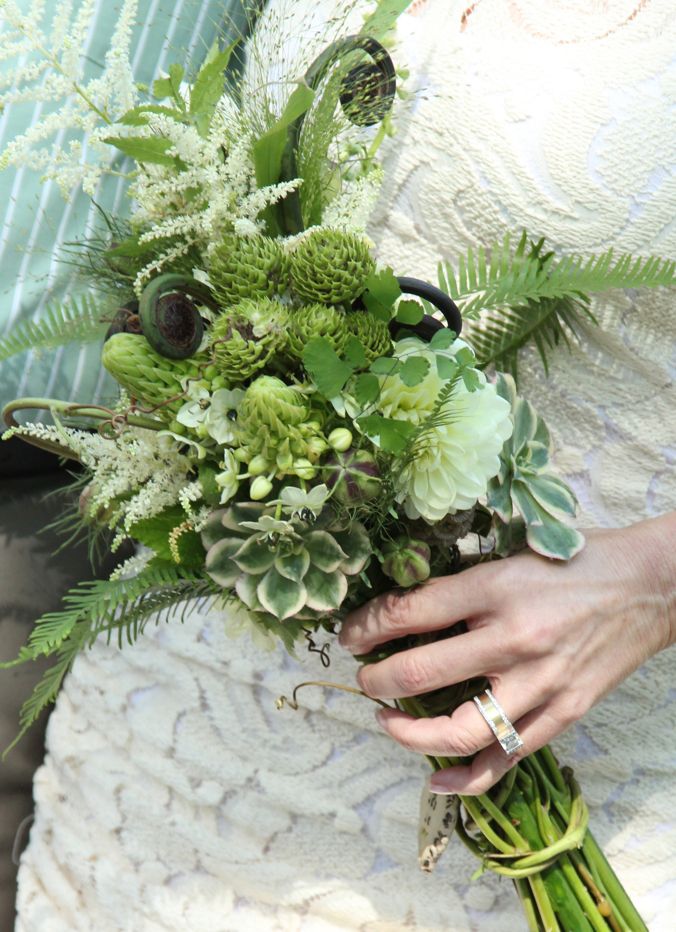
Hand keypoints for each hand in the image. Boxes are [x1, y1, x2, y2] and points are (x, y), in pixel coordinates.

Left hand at [339, 513, 675, 795]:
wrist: (650, 586)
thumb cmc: (575, 561)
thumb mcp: (511, 554)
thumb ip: (461, 584)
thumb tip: (401, 609)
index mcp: (497, 586)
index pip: (411, 612)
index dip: (366, 628)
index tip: (349, 637)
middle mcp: (515, 638)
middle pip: (421, 672)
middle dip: (376, 681)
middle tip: (363, 679)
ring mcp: (541, 683)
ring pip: (459, 729)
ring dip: (409, 733)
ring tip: (387, 720)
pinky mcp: (564, 712)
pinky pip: (507, 758)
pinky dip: (466, 778)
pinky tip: (435, 780)